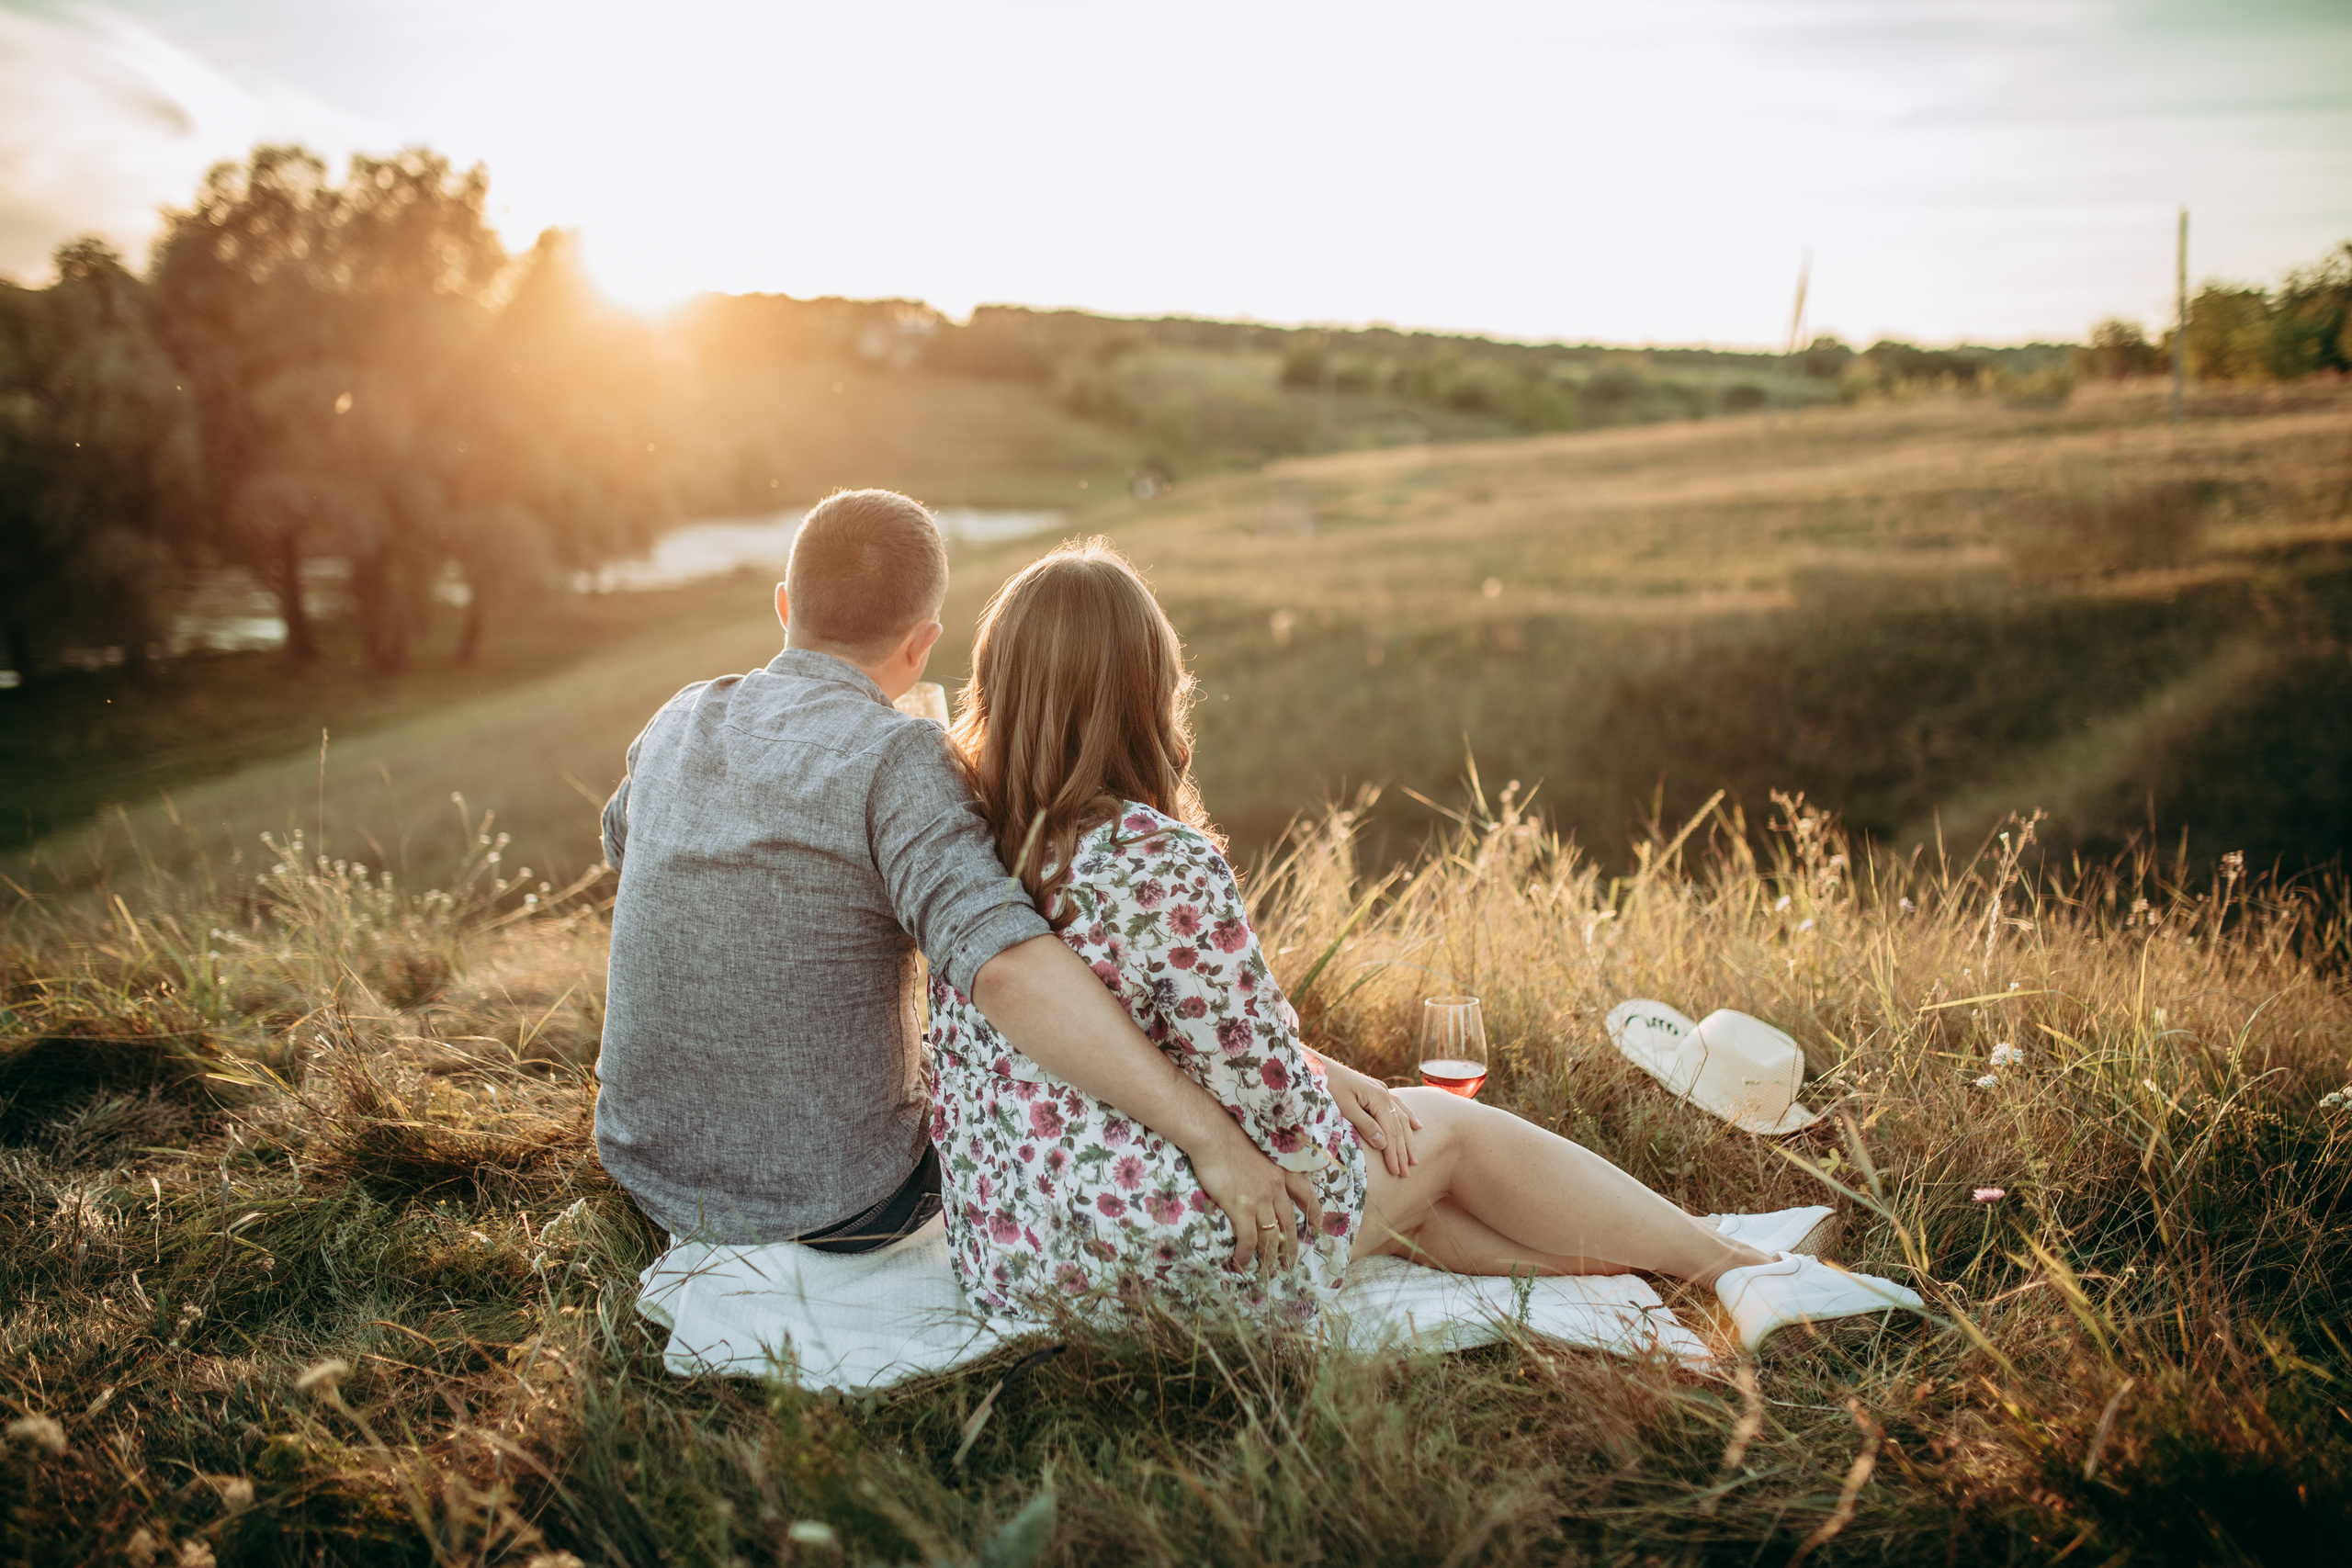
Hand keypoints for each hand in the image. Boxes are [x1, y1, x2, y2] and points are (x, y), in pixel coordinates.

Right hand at [1188, 1122, 1325, 1279]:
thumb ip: (1262, 1167)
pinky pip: (1248, 1238)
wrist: (1213, 1136)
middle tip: (1289, 1263)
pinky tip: (1240, 1263)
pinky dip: (1245, 1254)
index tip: (1318, 1224)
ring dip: (1270, 1256)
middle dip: (1291, 1246)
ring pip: (1272, 1236)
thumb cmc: (1227, 1139)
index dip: (1314, 1210)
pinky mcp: (1242, 1207)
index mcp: (1280, 1172)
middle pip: (1289, 1222)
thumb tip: (1255, 1179)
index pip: (1305, 1192)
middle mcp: (1275, 1187)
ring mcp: (1260, 1198)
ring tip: (1268, 1271)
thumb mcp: (1255, 1151)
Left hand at [1317, 1057, 1422, 1177]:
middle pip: (1398, 1127)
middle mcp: (1384, 1093)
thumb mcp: (1345, 1107)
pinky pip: (1398, 1106)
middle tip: (1407, 1173)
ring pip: (1400, 1118)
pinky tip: (1417, 1126)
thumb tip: (1384, 1144)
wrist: (1318, 1066)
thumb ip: (1365, 1125)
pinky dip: (1407, 1117)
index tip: (1397, 1172)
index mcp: (1378, 1098)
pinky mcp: (1376, 1090)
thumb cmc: (1328, 1086)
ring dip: (1408, 1139)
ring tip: (1414, 1158)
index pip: (1390, 1132)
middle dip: (1403, 1151)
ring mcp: (1382, 1090)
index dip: (1394, 1153)